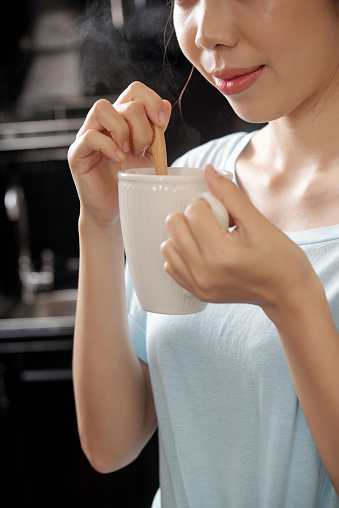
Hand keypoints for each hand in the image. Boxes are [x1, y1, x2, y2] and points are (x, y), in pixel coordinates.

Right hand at [68, 82, 170, 225]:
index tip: (162, 121)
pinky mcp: (77, 153)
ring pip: (102, 108)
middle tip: (142, 150)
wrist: (114, 210)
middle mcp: (104, 123)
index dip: (151, 100)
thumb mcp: (151, 154)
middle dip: (142, 126)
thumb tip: (166, 105)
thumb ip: (156, 131)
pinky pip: (90, 136)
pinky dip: (108, 146)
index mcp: (123, 118)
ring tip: (128, 152)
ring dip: (122, 129)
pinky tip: (118, 159)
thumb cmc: (131, 182)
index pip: (134, 90)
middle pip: (125, 102)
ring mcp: (88, 135)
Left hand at [161, 164, 314, 313]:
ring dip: (184, 236)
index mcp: (221, 253)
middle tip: (215, 225)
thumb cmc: (279, 258)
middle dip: (193, 218)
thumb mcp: (258, 222)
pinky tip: (202, 253)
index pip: (193, 211)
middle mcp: (204, 271)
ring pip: (168, 247)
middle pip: (174, 226)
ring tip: (209, 239)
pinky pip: (171, 266)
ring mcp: (198, 285)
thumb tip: (207, 171)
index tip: (225, 215)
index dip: (208, 205)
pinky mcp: (196, 292)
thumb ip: (230, 194)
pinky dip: (182, 254)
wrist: (287, 292)